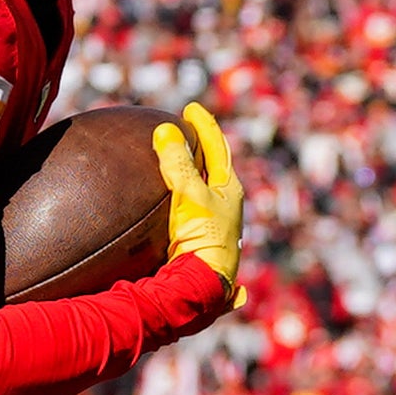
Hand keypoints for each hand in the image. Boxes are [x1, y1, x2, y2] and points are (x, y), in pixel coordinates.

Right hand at [152, 102, 245, 307]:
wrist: (202, 286)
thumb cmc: (203, 238)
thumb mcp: (190, 195)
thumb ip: (177, 164)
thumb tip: (165, 131)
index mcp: (230, 191)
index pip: (218, 148)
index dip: (204, 126)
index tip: (191, 108)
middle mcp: (227, 207)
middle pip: (214, 168)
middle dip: (202, 149)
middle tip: (185, 131)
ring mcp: (215, 225)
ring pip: (205, 190)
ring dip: (193, 174)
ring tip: (175, 163)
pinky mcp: (200, 240)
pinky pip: (191, 209)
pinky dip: (182, 197)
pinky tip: (170, 205)